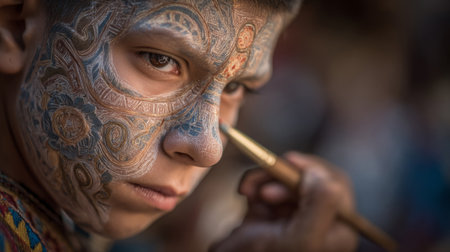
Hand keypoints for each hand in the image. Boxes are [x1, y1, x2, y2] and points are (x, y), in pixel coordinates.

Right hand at [210, 152, 357, 251]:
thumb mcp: (299, 239)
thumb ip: (320, 206)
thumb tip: (319, 173)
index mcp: (337, 231)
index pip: (336, 187)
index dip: (313, 170)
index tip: (288, 160)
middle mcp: (319, 222)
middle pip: (309, 179)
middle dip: (283, 177)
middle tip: (264, 191)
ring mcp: (293, 215)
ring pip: (285, 177)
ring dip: (263, 178)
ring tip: (247, 191)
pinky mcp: (271, 211)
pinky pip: (266, 183)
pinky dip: (253, 182)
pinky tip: (244, 192)